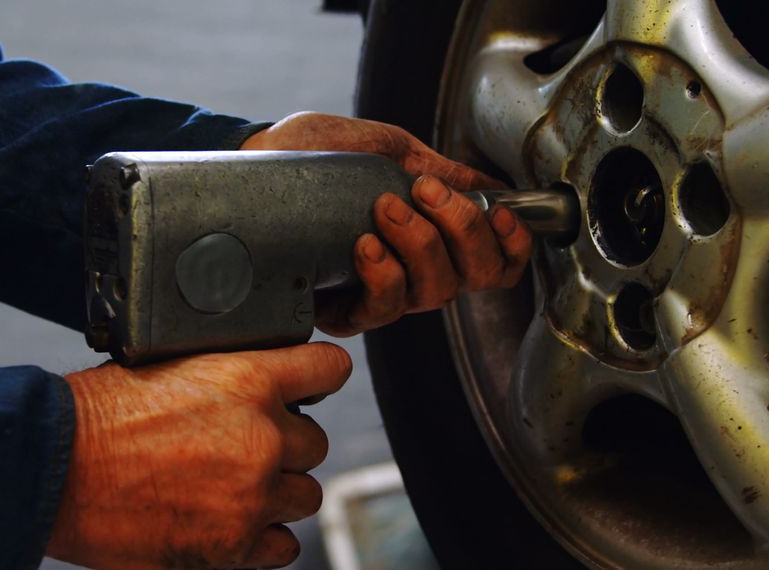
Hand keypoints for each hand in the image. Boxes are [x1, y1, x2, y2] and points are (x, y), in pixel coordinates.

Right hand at [46, 342, 351, 569]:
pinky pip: (283, 546)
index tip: (310, 386)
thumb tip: (260, 385)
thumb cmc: (99, 415)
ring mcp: (253, 496)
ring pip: (304, 495)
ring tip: (231, 488)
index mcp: (250, 380)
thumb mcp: (173, 364)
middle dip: (285, 445)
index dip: (318, 377)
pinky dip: (262, 537)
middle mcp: (263, 437)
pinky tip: (229, 523)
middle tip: (242, 447)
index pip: (329, 370)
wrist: (55, 469)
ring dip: (275, 491)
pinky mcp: (234, 547)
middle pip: (315, 443)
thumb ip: (230, 375)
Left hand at [241, 112, 533, 335]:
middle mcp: (413, 273)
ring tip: (385, 207)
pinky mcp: (340, 311)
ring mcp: (378, 294)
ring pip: (431, 294)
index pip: (494, 263)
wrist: (257, 160)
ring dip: (421, 246)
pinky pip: (380, 310)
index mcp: (433, 238)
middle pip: (473, 280)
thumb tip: (491, 184)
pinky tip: (366, 245)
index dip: (512, 246)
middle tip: (425, 192)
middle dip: (462, 231)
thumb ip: (439, 168)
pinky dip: (383, 275)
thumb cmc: (314, 154)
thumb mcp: (387, 149)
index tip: (500, 213)